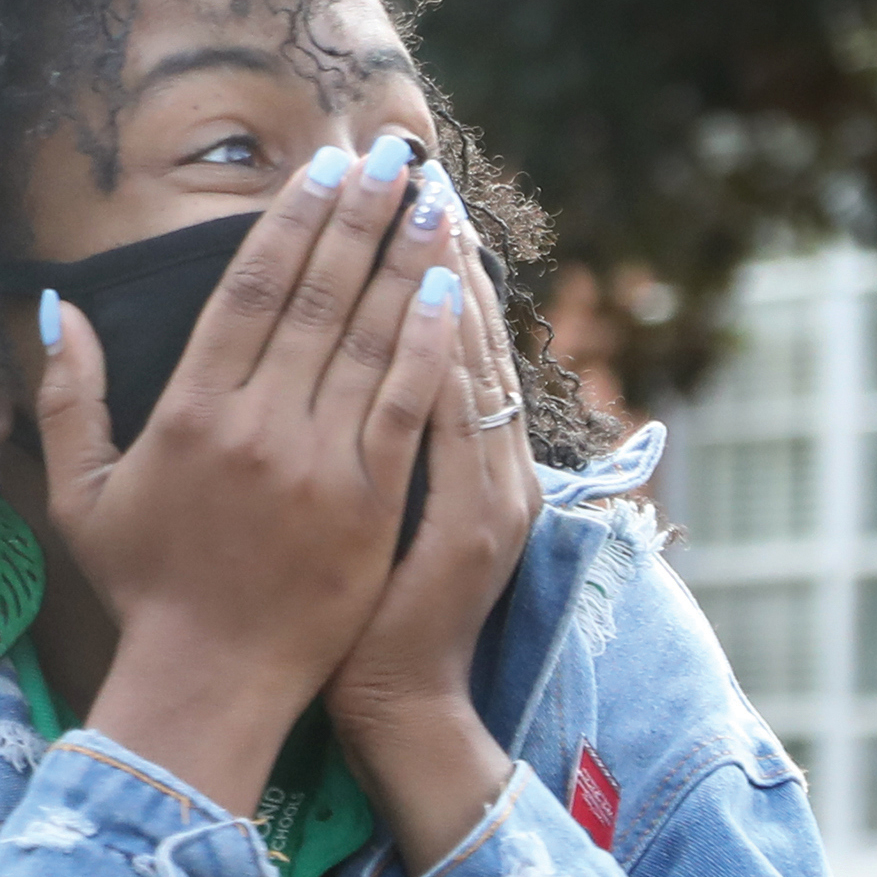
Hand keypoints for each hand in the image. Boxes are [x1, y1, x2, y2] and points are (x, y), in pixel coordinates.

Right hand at [32, 134, 463, 813]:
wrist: (208, 682)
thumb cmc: (144, 587)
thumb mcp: (81, 494)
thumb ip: (69, 397)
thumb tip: (58, 308)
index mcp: (189, 413)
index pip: (248, 291)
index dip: (291, 221)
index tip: (324, 168)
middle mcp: (256, 426)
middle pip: (318, 297)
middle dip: (360, 217)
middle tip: (394, 153)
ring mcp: (318, 464)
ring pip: (369, 339)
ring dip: (406, 262)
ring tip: (435, 201)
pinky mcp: (371, 503)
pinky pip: (406, 406)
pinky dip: (429, 345)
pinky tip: (452, 292)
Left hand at [329, 164, 540, 867]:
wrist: (403, 702)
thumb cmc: (381, 614)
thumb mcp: (414, 519)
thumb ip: (411, 439)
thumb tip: (393, 361)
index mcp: (478, 458)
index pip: (459, 340)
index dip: (439, 268)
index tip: (414, 198)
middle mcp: (496, 463)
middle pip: (469, 336)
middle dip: (437, 252)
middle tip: (420, 174)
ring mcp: (488, 492)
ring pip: (469, 369)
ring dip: (443, 289)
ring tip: (423, 215)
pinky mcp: (464, 525)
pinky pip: (450, 426)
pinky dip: (438, 366)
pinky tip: (423, 310)